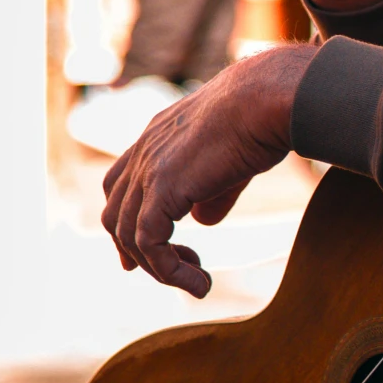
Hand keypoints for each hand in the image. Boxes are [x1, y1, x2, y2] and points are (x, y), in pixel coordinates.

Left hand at [102, 46, 315, 296]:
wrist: (267, 100)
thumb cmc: (261, 120)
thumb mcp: (231, 161)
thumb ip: (211, 192)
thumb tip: (202, 221)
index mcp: (156, 138)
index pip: (121, 185)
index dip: (128, 221)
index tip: (150, 250)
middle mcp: (144, 151)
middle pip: (116, 213)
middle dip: (133, 251)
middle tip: (164, 274)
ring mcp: (148, 169)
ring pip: (129, 235)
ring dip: (159, 268)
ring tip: (198, 282)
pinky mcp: (162, 187)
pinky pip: (149, 242)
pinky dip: (168, 271)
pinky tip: (200, 282)